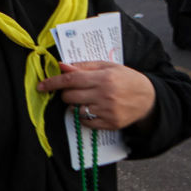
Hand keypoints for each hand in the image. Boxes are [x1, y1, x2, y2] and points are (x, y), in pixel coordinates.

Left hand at [37, 61, 156, 130]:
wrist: (149, 98)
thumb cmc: (125, 79)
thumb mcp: (107, 66)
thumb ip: (83, 66)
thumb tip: (61, 65)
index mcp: (104, 78)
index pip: (71, 80)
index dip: (53, 82)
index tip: (41, 85)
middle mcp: (105, 95)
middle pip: (69, 96)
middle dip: (67, 93)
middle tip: (76, 90)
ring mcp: (107, 111)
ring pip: (76, 110)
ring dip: (76, 105)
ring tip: (88, 99)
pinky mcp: (110, 124)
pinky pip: (85, 122)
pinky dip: (84, 116)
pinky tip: (94, 109)